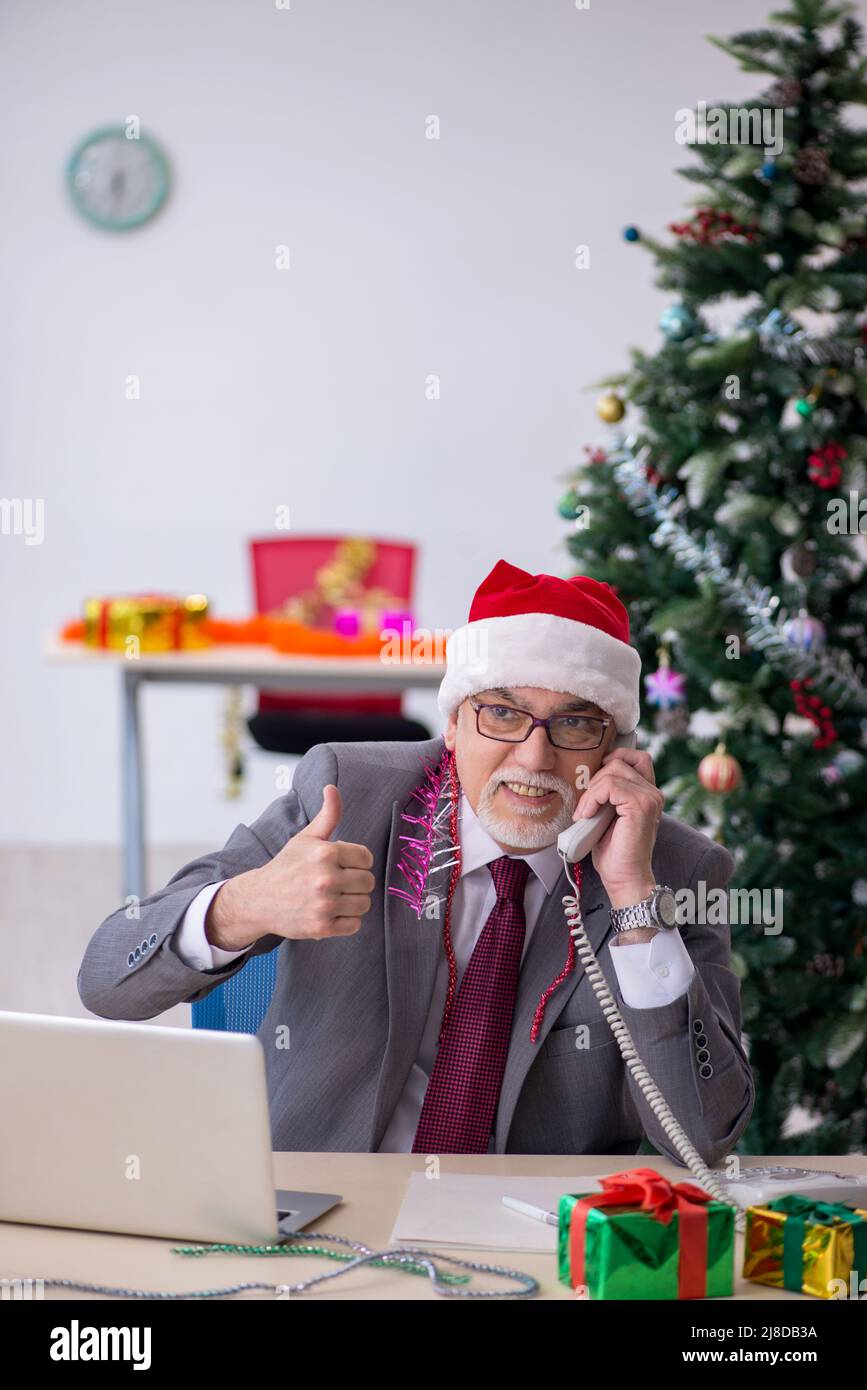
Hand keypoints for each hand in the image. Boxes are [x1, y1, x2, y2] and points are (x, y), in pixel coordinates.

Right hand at [205, 785, 375, 950]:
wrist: (259, 900)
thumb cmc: (286, 866)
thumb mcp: (306, 838)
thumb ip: (327, 814)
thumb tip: (332, 787)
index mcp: (325, 853)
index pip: (366, 858)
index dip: (356, 861)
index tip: (342, 865)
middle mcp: (326, 878)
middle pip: (368, 882)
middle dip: (355, 882)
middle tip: (337, 882)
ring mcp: (324, 905)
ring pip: (364, 904)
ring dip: (352, 902)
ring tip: (334, 897)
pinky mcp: (322, 927)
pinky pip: (355, 924)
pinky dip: (346, 921)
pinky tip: (330, 912)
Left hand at [572, 746, 662, 907]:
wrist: (624, 878)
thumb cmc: (614, 851)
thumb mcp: (607, 814)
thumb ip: (606, 793)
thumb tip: (585, 773)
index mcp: (647, 793)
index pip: (635, 757)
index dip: (612, 760)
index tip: (593, 782)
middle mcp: (653, 792)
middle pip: (619, 760)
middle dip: (595, 779)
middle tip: (585, 805)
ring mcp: (649, 798)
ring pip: (612, 771)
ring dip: (591, 792)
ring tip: (584, 814)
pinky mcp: (640, 805)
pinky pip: (609, 785)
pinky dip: (592, 798)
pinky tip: (588, 815)